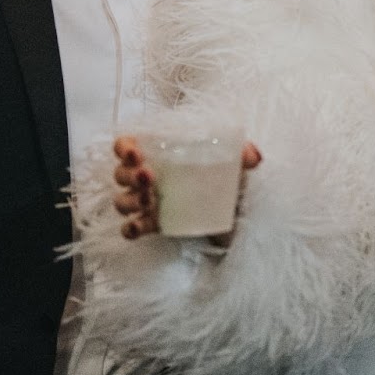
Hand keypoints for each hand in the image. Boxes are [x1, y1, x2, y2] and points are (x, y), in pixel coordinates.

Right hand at [113, 135, 261, 245]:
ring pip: (122, 201)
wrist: (234, 212)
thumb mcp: (235, 163)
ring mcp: (149, 201)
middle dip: (130, 175)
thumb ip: (243, 154)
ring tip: (150, 200)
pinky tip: (138, 227)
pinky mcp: (155, 224)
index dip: (124, 148)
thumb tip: (254, 155)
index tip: (135, 153)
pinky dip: (131, 228)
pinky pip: (132, 228)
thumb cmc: (225, 178)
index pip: (126, 146)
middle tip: (149, 177)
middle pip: (121, 174)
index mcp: (160, 153)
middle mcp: (148, 176)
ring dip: (130, 200)